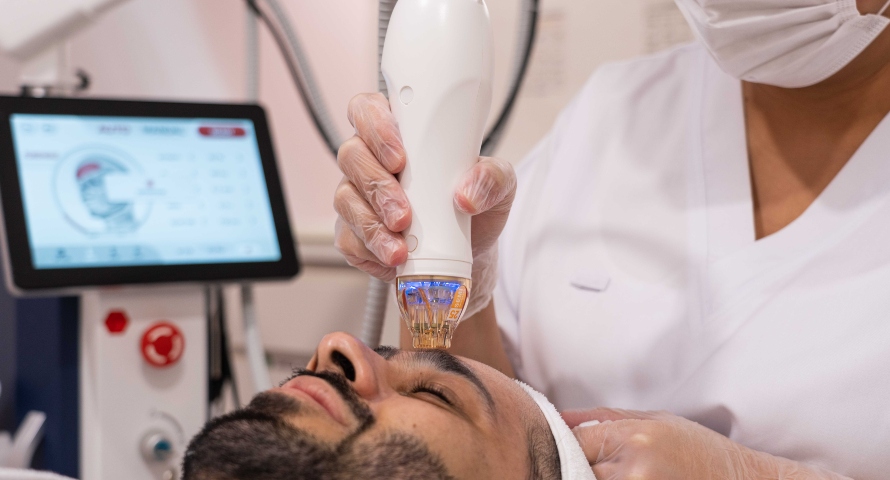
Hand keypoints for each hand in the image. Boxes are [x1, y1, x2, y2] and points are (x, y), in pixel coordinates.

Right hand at [334, 93, 515, 315]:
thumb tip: (466, 195)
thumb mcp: (500, 186)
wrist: (470, 253)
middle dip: (377, 186)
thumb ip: (492, 178)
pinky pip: (348, 240)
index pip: (368, 110)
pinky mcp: (354, 234)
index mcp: (402, 135)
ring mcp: (358, 197)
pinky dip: (371, 252)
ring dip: (373, 225)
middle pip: (351, 155)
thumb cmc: (476, 205)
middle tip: (404, 213)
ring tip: (402, 247)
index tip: (400, 157)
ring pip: (346, 200)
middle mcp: (372, 160)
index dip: (375, 127)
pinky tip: (394, 259)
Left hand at [563, 408, 850, 479]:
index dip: (567, 448)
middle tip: (592, 466)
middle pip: (576, 470)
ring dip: (591, 479)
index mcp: (634, 438)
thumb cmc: (703, 452)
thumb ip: (604, 419)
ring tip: (616, 472)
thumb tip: (559, 418)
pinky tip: (623, 479)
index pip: (573, 442)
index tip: (575, 452)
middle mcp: (634, 469)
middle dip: (577, 469)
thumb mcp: (657, 421)